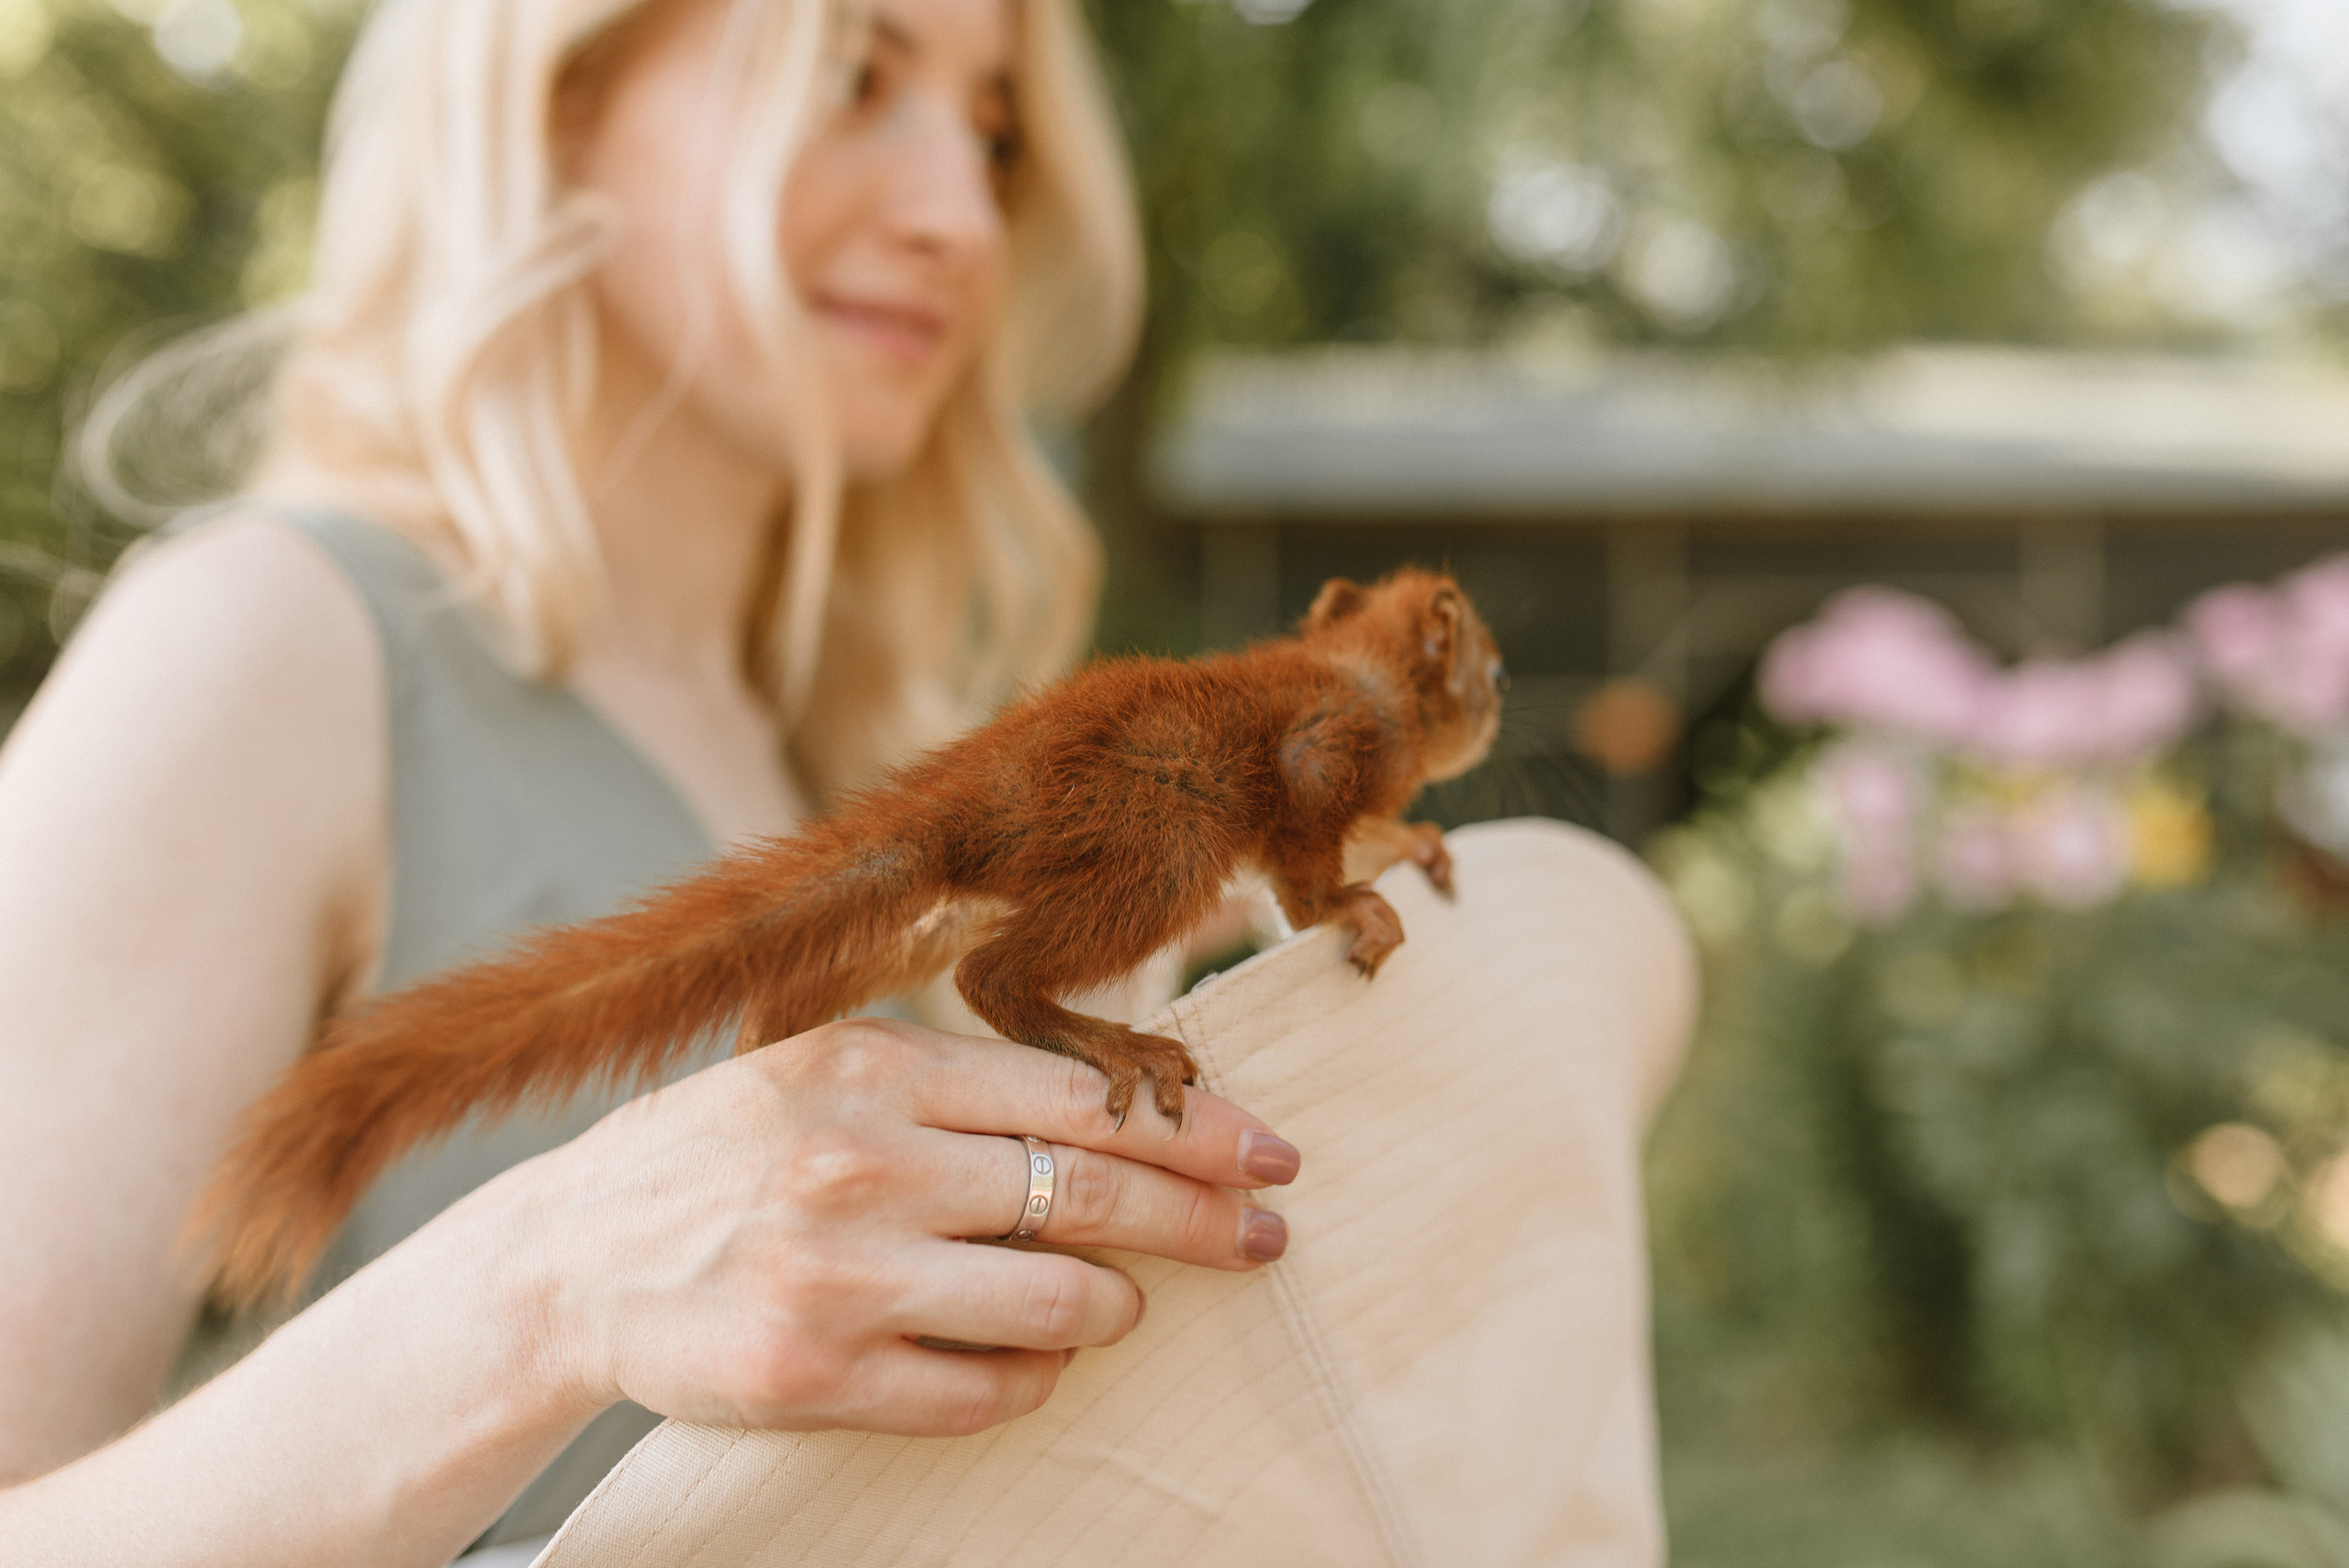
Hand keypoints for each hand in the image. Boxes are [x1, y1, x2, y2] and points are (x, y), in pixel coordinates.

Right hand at [502, 1018, 1301, 1440]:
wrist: (571, 1257)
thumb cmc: (725, 1151)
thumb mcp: (824, 1069)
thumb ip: (955, 1082)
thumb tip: (1120, 1108)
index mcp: (873, 1068)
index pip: (1081, 1094)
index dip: (1195, 1126)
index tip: (1270, 1152)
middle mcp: (860, 1164)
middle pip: (1090, 1193)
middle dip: (1204, 1219)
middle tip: (1267, 1236)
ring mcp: (838, 1277)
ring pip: (1055, 1304)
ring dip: (1114, 1308)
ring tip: (1121, 1303)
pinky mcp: (815, 1377)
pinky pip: (984, 1394)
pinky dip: (1033, 1379)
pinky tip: (1035, 1362)